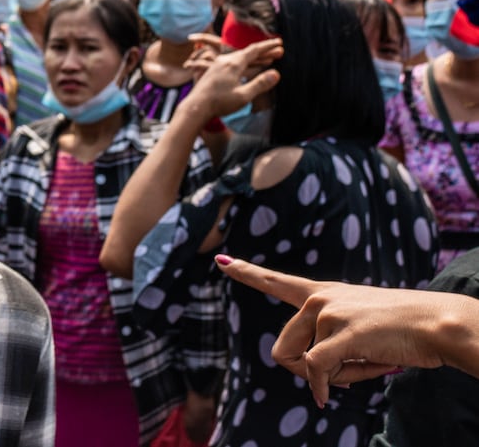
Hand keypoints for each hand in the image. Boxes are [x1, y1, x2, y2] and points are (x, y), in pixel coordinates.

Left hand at [174, 36, 282, 123]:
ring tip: (268, 61)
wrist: (195, 107)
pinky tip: (248, 69)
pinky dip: (245, 65)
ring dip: (255, 60)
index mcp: (233, 64)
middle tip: (280, 52)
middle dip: (264, 53)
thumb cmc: (219, 102)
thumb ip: (260, 84)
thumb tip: (276, 74)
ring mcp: (218, 65)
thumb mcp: (243, 96)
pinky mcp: (214, 72)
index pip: (254, 50)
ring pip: (240, 59)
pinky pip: (233, 64)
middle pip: (248, 53)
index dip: (268, 46)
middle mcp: (225, 61)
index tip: (280, 42)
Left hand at [218, 256, 448, 406]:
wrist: (436, 324)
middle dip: (308, 372)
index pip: (276, 281)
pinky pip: (316, 371)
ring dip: (332, 378)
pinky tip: (326, 397)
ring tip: (367, 361)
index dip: (246, 272)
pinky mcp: (342, 332)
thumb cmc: (402, 331)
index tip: (221, 260)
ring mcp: (329, 313)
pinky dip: (321, 388)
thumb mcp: (357, 330)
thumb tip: (312, 375)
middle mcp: (319, 298)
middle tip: (346, 368)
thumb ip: (329, 341)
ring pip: (305, 365)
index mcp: (322, 293)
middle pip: (283, 350)